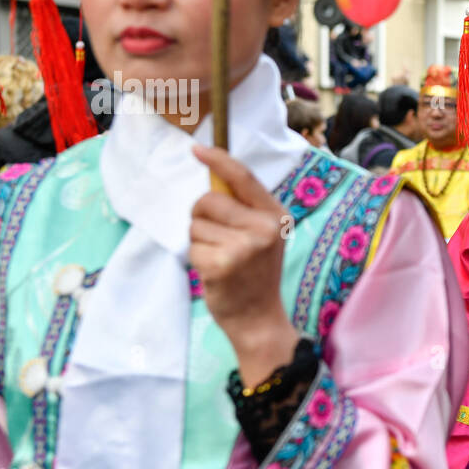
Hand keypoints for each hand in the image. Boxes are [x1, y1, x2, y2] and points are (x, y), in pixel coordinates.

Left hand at [190, 145, 300, 386]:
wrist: (259, 318)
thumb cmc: (255, 273)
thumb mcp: (263, 235)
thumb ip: (244, 207)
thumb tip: (213, 173)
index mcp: (275, 215)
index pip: (243, 177)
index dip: (218, 159)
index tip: (197, 149)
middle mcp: (263, 228)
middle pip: (209, 198)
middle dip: (202, 216)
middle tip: (219, 239)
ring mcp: (244, 247)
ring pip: (196, 224)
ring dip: (200, 241)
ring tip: (221, 258)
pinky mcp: (222, 264)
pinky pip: (192, 246)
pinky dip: (197, 259)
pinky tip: (215, 273)